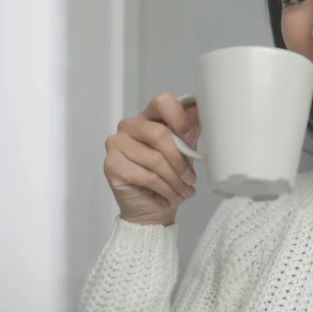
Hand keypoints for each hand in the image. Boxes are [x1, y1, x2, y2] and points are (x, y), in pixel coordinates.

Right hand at [104, 92, 200, 225]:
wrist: (151, 208)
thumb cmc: (169, 176)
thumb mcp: (184, 151)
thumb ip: (188, 130)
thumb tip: (200, 110)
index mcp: (148, 117)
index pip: (163, 102)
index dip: (180, 119)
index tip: (191, 138)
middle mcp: (129, 126)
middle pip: (160, 134)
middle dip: (180, 160)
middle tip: (191, 178)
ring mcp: (117, 144)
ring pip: (155, 159)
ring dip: (175, 179)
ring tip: (185, 190)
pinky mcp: (112, 165)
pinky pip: (147, 176)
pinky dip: (166, 188)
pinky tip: (173, 195)